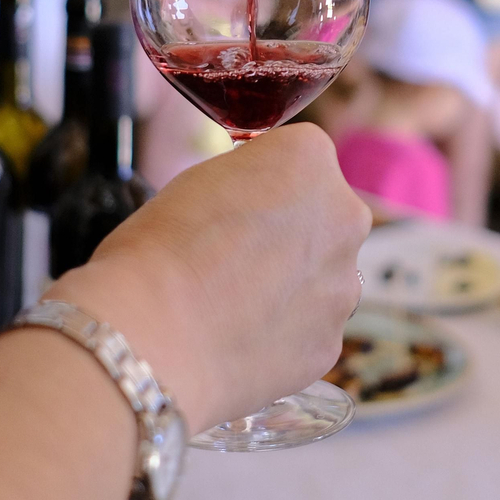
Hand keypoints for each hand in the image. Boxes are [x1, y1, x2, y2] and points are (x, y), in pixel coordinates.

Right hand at [50, 123, 369, 431]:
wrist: (155, 335)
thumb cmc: (163, 247)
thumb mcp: (202, 178)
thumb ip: (249, 183)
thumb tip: (255, 206)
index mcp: (310, 157)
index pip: (300, 159)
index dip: (264, 184)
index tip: (237, 204)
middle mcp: (344, 215)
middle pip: (324, 217)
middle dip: (291, 234)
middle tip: (236, 256)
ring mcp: (344, 284)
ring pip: (322, 278)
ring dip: (291, 286)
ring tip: (233, 304)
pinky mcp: (331, 342)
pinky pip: (310, 330)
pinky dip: (282, 334)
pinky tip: (238, 338)